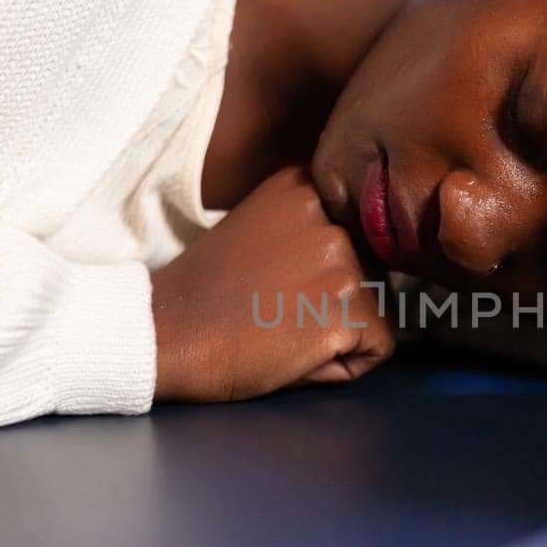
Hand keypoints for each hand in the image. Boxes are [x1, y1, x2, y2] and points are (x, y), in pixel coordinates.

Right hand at [149, 165, 393, 400]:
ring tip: (283, 329)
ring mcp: (343, 260)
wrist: (166, 334)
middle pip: (374, 271)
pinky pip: (378, 347)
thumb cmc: (209, 293)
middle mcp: (331, 213)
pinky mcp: (349, 310)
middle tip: (276, 309)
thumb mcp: (264, 228)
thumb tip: (380, 254)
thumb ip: (315, 228)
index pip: (360, 233)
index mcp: (307, 183)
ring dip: (341, 331)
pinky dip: (344, 363)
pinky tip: (293, 353)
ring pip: (378, 308)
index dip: (328, 270)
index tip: (283, 279)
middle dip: (337, 301)